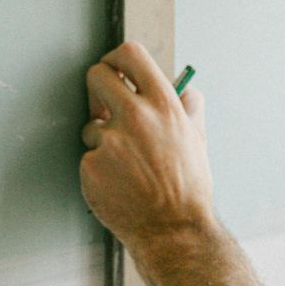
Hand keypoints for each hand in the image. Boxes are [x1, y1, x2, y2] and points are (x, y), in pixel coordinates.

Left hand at [80, 41, 215, 247]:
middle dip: (97, 88)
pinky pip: (88, 157)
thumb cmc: (188, 188)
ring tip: (125, 165)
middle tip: (103, 106)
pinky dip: (98, 168)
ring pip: (90, 125)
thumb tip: (187, 90)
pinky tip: (118, 183)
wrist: (174, 231)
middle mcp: (135, 116)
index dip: (117, 58)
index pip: (130, 54)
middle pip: (96, 75)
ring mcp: (110, 141)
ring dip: (100, 139)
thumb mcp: (197, 138)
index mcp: (164, 104)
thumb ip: (190, 108)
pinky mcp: (91, 165)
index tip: (115, 68)